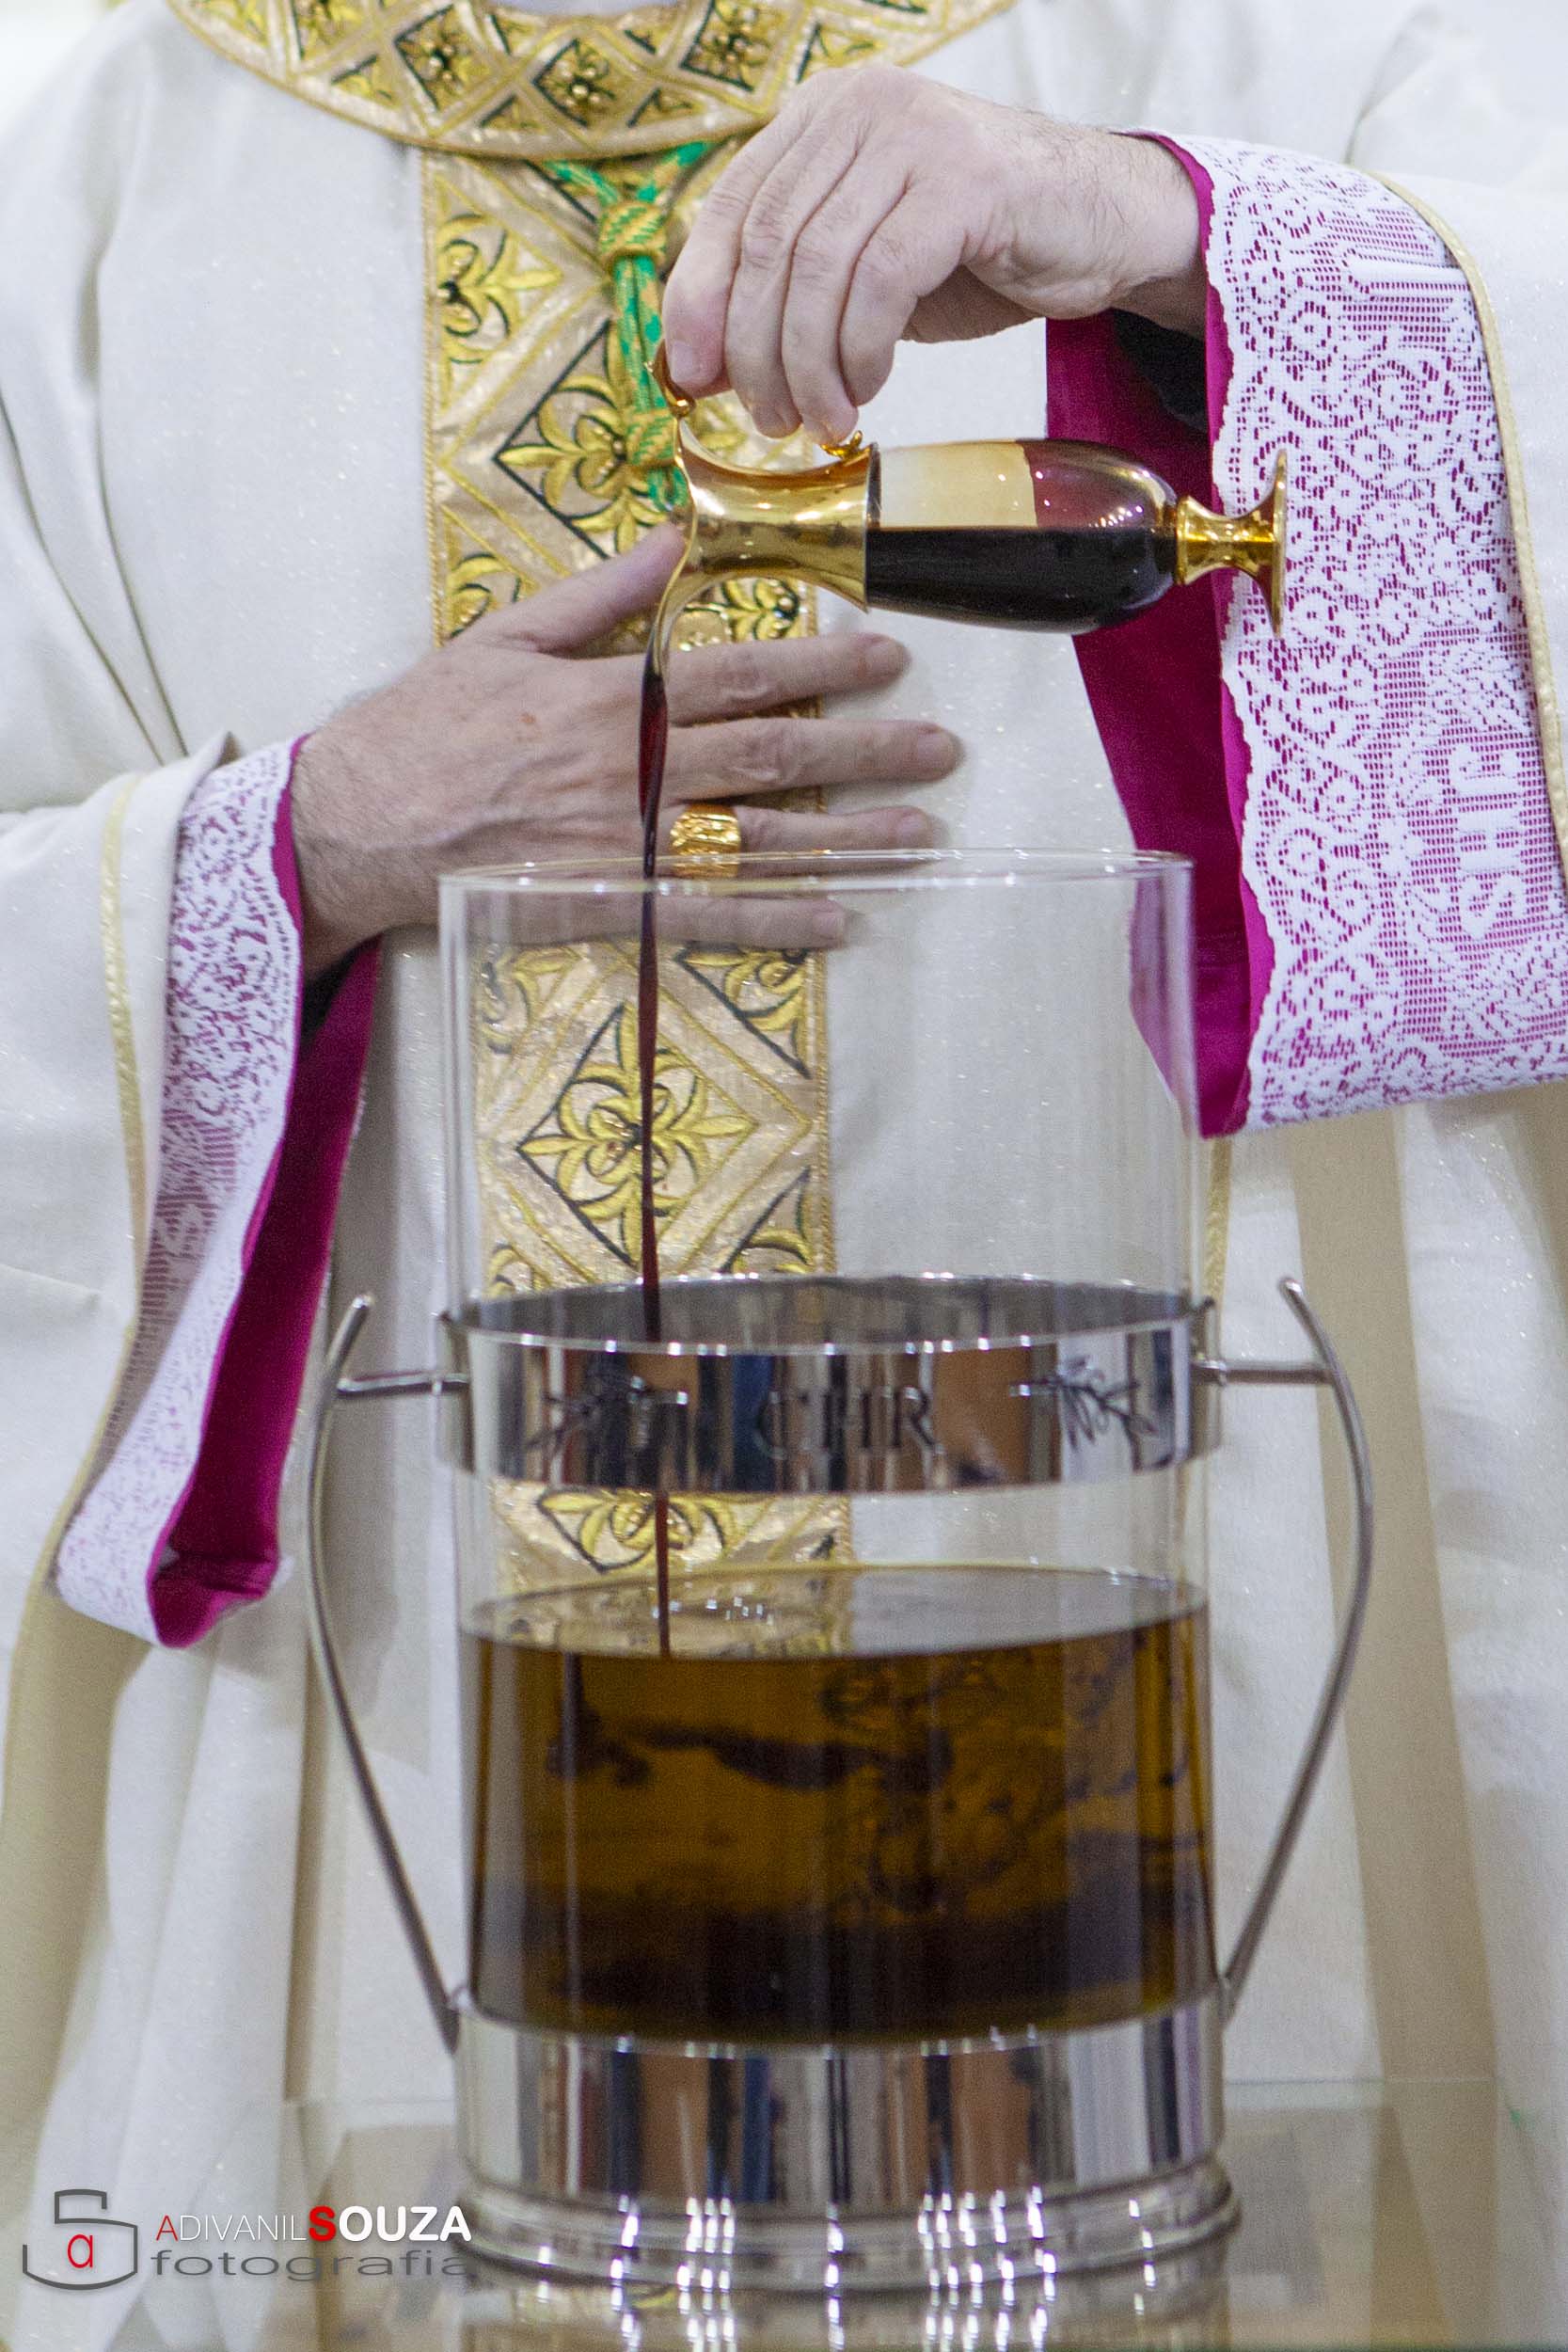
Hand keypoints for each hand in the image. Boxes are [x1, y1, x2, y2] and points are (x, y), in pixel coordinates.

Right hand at [291, 527, 955, 974]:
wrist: (352, 826)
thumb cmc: (421, 728)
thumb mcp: (503, 638)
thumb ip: (598, 598)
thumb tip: (672, 540)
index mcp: (612, 700)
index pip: (741, 675)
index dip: (821, 666)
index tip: (887, 657)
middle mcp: (632, 774)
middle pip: (772, 759)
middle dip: (866, 752)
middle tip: (940, 748)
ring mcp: (624, 847)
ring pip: (758, 840)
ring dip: (848, 838)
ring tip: (920, 833)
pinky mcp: (607, 909)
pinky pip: (708, 920)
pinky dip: (777, 921)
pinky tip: (841, 920)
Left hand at [662, 71, 1203, 445]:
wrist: (1104, 225)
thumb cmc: (980, 249)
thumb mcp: (866, 268)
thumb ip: (791, 294)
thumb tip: (703, 366)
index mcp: (820, 118)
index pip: (730, 209)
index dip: (699, 300)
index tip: (690, 378)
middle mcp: (858, 109)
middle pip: (768, 243)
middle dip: (756, 349)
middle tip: (769, 420)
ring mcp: (912, 135)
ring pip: (818, 266)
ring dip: (810, 363)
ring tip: (823, 421)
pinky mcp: (963, 180)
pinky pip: (881, 279)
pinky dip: (864, 348)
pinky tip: (871, 387)